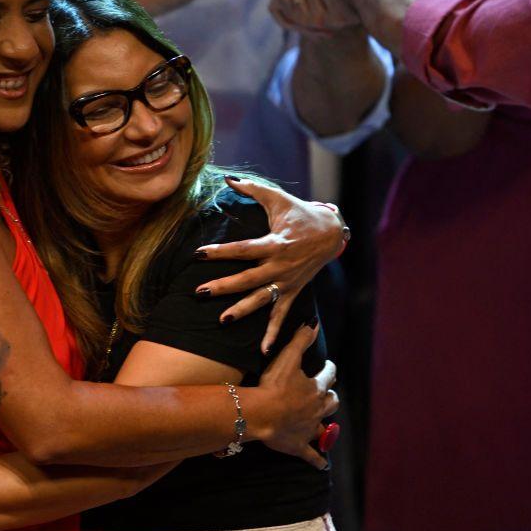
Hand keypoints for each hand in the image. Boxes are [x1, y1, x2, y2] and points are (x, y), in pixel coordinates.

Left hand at [193, 177, 344, 353]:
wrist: (332, 232)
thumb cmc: (300, 213)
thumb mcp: (278, 198)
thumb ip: (253, 189)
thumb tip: (228, 178)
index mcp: (275, 244)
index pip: (243, 249)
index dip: (220, 251)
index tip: (199, 254)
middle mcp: (280, 266)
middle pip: (247, 278)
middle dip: (224, 286)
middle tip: (200, 292)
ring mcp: (287, 282)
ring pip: (262, 299)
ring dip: (242, 310)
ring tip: (222, 320)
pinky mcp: (293, 291)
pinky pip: (282, 315)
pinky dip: (274, 334)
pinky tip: (264, 351)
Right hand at [257, 324, 338, 468]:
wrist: (262, 414)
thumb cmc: (273, 385)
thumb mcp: (287, 358)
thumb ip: (301, 340)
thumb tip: (314, 324)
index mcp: (315, 388)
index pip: (327, 376)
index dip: (329, 370)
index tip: (329, 366)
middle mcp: (317, 409)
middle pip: (331, 402)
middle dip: (330, 398)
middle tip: (328, 395)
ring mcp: (310, 429)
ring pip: (325, 428)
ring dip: (327, 427)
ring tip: (327, 427)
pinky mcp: (300, 446)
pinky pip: (313, 455)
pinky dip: (318, 460)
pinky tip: (323, 465)